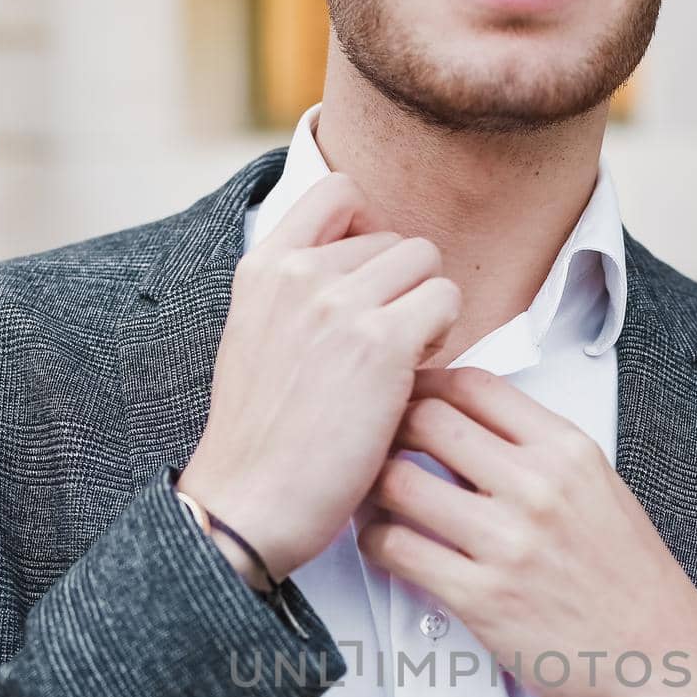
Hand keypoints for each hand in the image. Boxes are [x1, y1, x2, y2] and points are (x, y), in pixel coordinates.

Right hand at [177, 173, 461, 581]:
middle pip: (395, 239)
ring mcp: (340, 304)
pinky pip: (447, 301)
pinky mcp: (381, 343)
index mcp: (264, 268)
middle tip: (385, 348)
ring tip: (400, 362)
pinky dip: (443, 338)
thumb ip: (297, 296)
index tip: (371, 280)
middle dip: (401, 290)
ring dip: (427, 310)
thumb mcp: (255, 340)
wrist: (249, 503)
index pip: (339, 193)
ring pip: (427, 263)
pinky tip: (413, 377)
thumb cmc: (262, 441)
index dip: (369, 230)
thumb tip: (362, 268)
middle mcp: (300, 273)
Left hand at [357, 366, 696, 696]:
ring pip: (397, 481)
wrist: (667, 665)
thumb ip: (541, 454)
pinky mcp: (481, 599)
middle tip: (377, 449)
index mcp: (568, 451)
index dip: (427, 386)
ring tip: (376, 501)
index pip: (474, 385)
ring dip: (373, 487)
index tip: (410, 402)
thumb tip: (471, 429)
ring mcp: (508, 543)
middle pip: (425, 420)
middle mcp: (538, 487)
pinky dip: (376, 542)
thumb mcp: (602, 492)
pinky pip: (396, 548)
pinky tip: (386, 547)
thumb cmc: (634, 587)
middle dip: (389, 429)